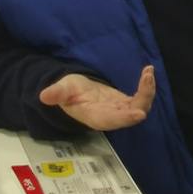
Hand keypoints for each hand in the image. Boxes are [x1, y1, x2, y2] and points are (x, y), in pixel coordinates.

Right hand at [38, 66, 155, 131]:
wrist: (75, 93)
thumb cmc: (68, 92)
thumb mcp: (62, 89)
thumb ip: (56, 93)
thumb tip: (44, 96)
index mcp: (95, 117)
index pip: (113, 121)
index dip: (126, 119)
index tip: (139, 113)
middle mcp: (111, 117)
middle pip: (132, 115)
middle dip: (143, 99)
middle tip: (147, 78)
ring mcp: (120, 111)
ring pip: (140, 106)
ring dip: (147, 91)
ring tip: (148, 72)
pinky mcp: (126, 103)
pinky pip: (140, 98)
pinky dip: (146, 87)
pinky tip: (148, 72)